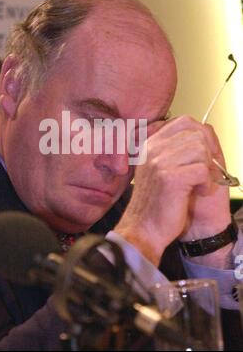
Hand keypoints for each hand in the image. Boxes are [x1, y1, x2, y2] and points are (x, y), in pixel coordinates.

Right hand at [114, 116, 226, 265]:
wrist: (144, 229)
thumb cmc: (154, 203)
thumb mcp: (157, 169)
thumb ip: (172, 150)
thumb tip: (201, 133)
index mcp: (150, 145)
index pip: (184, 122)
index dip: (202, 134)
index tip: (207, 153)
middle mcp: (153, 150)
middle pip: (196, 134)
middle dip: (208, 153)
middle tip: (205, 172)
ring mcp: (160, 162)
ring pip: (201, 151)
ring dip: (206, 170)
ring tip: (198, 184)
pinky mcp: (170, 178)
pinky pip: (202, 170)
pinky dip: (206, 184)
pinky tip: (197, 192)